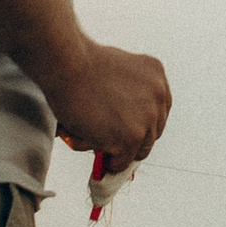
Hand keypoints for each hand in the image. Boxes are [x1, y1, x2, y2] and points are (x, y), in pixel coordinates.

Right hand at [51, 41, 172, 160]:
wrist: (67, 65)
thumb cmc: (81, 63)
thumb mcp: (118, 68)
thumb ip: (128, 90)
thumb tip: (122, 117)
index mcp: (156, 75)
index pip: (158, 110)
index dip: (141, 123)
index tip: (128, 130)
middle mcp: (158, 96)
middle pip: (153, 131)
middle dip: (133, 139)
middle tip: (112, 143)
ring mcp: (147, 119)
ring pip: (139, 149)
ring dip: (120, 151)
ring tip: (96, 143)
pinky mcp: (130, 139)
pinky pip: (122, 162)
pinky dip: (109, 162)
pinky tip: (94, 150)